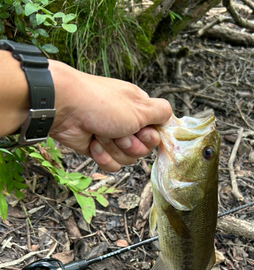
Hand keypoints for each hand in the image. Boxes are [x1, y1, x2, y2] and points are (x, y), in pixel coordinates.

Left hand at [48, 61, 171, 171]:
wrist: (65, 109)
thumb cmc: (103, 104)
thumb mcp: (140, 106)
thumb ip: (162, 112)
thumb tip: (170, 117)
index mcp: (140, 110)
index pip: (157, 134)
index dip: (150, 137)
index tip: (141, 130)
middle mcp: (128, 124)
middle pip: (143, 150)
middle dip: (130, 144)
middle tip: (118, 131)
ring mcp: (112, 138)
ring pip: (127, 159)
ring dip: (114, 148)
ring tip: (101, 133)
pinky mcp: (98, 150)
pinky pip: (112, 165)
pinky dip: (103, 156)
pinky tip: (93, 144)